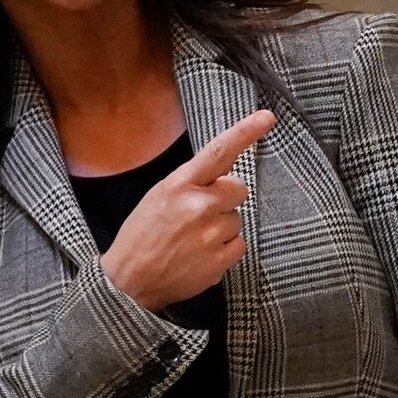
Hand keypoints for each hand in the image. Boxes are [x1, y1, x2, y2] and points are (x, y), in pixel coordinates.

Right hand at [99, 110, 274, 312]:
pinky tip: (201, 256)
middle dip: (226, 198)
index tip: (267, 117)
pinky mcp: (219, 260)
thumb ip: (191, 182)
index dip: (245, 132)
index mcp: (180, 184)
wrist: (130, 281)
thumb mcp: (159, 196)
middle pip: (238, 188)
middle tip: (200, 214)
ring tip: (193, 240)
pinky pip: (239, 244)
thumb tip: (222, 173)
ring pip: (237, 219)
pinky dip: (224, 250)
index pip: (218, 151)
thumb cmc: (142, 235)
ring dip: (221, 227)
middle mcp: (198, 205)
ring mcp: (210, 233)